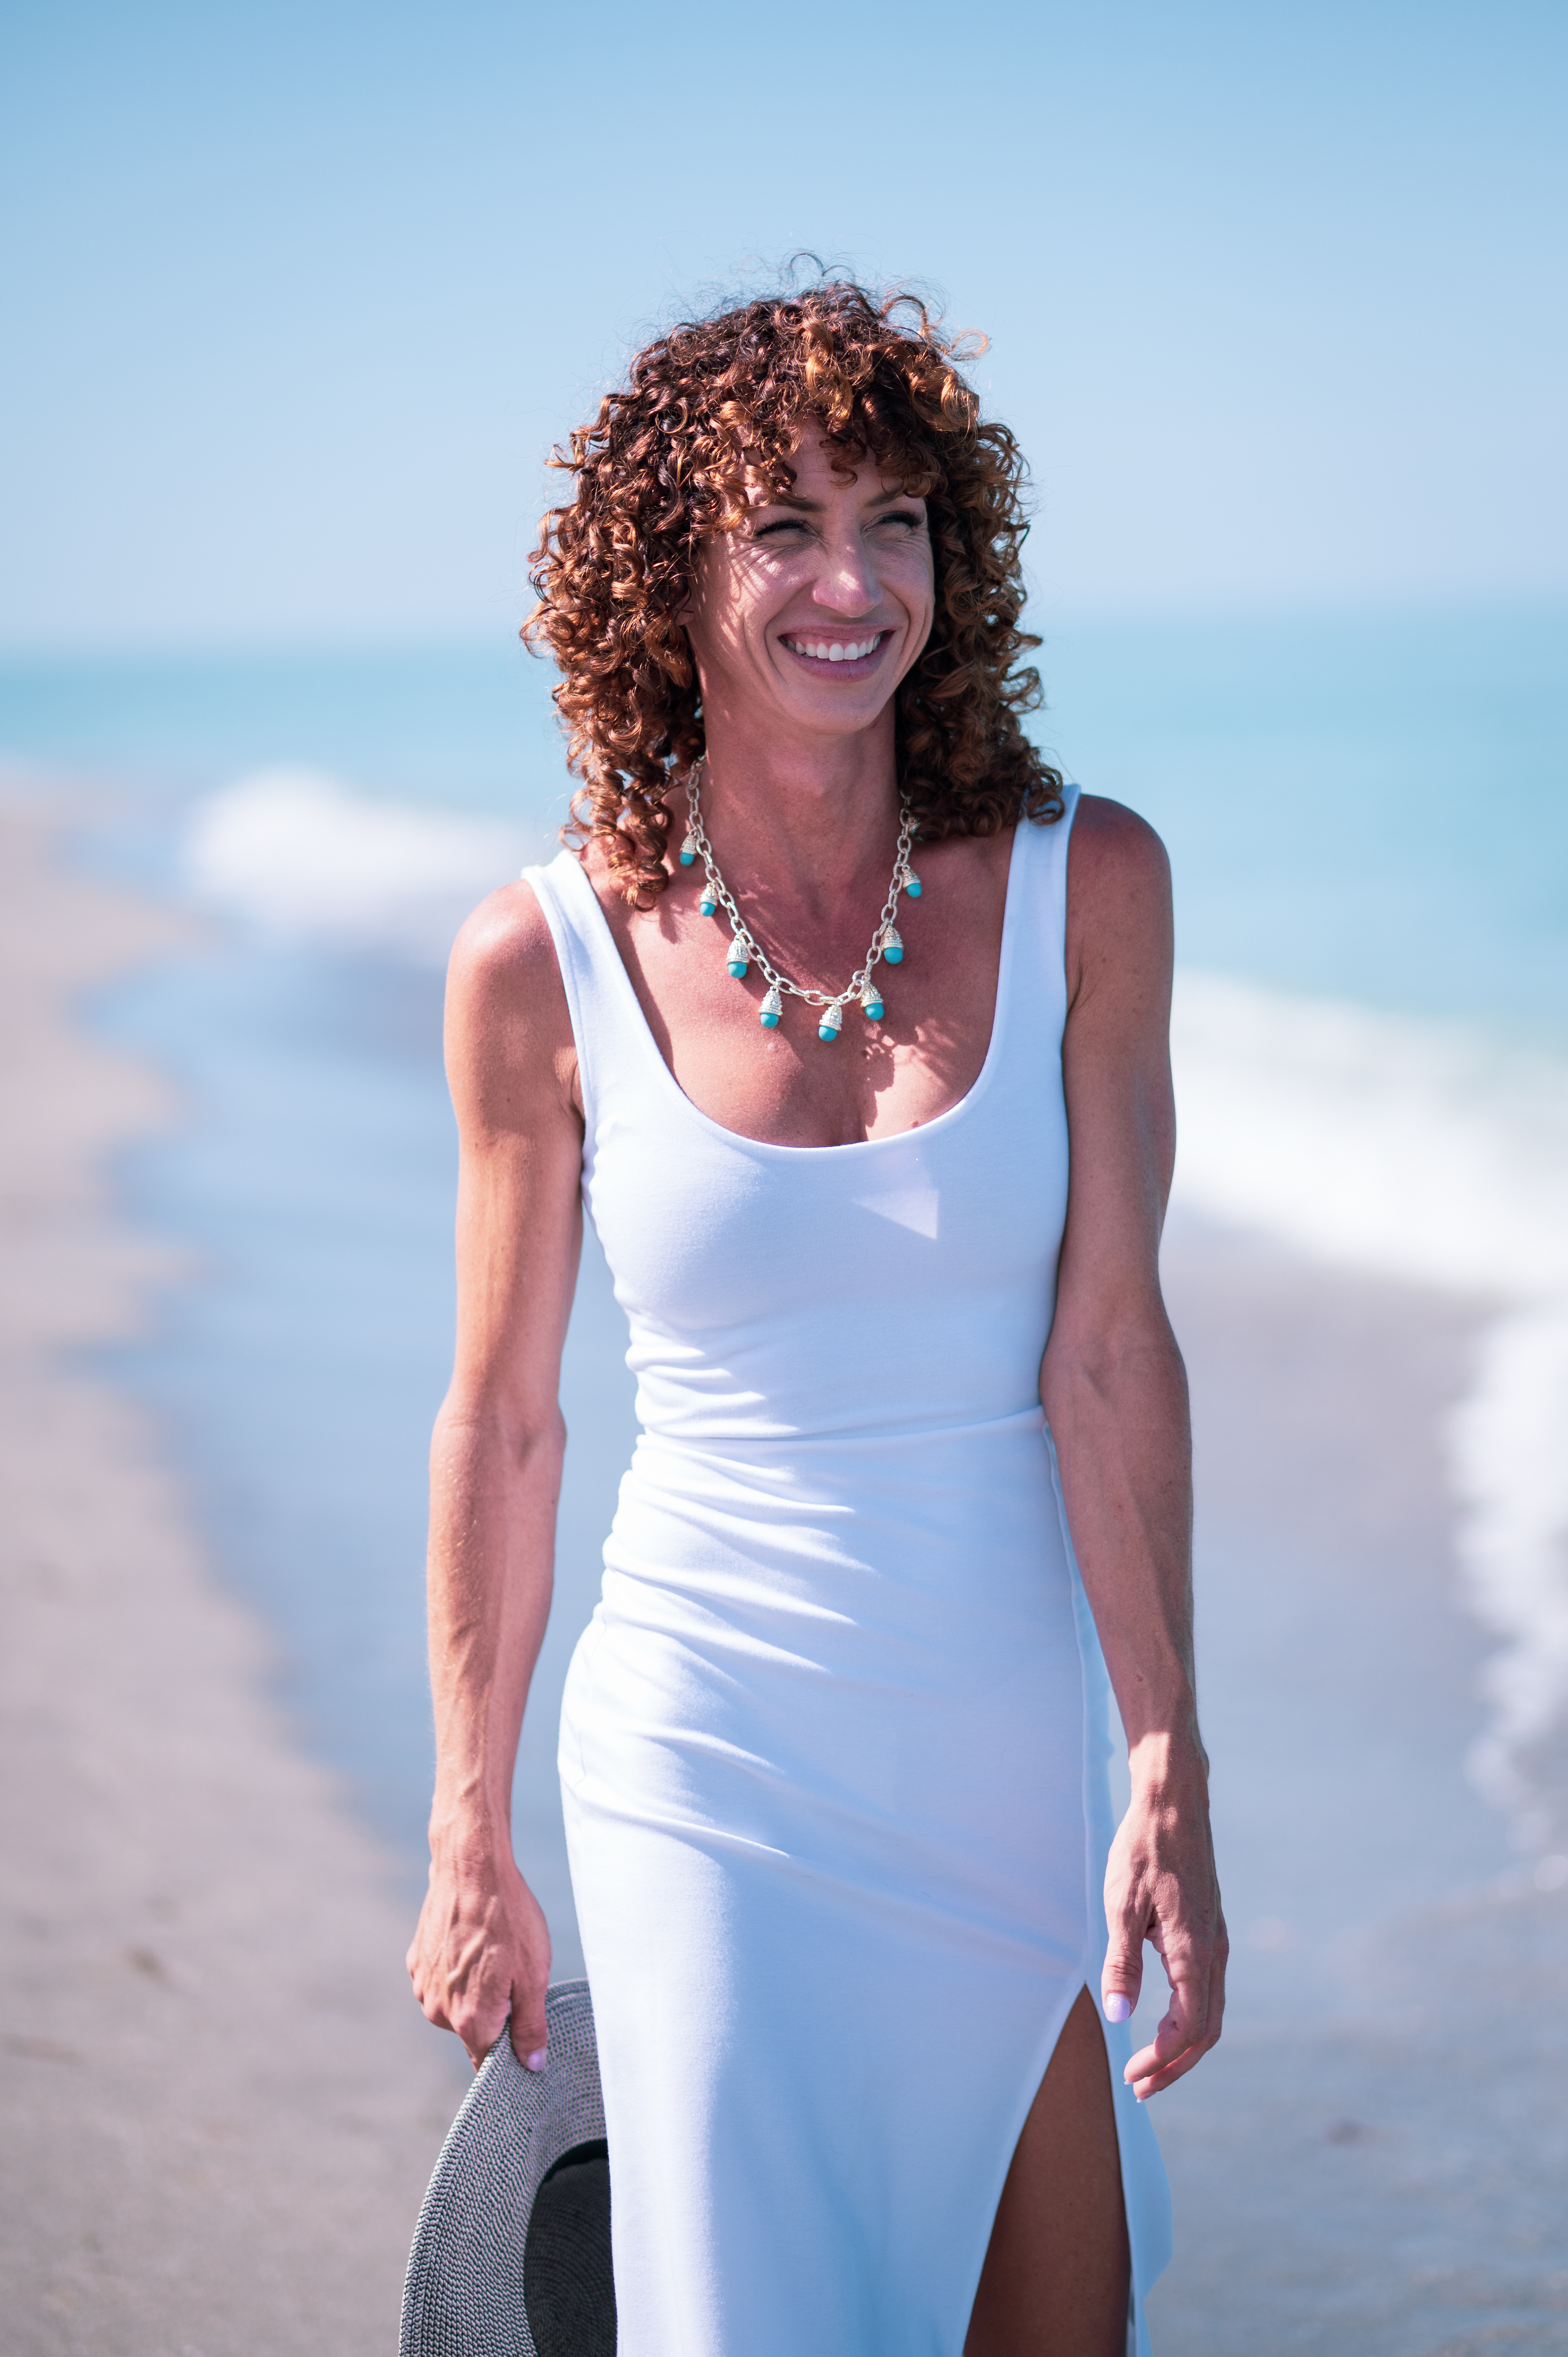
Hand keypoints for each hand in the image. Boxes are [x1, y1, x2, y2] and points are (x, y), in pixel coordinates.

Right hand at [406, 1830, 551, 2072]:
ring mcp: (424, 1986)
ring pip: (456, 2005)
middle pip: (474, 2031)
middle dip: (496, 2013)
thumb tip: (533, 2065)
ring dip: (475, 1989)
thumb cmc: (508, 1918)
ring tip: (492, 1951)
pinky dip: (457, 1969)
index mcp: (471, 2021)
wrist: (471, 1869)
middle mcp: (439, 2011)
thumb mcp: (534, 1975)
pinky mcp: (416, 1962)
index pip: (488, 2063)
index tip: (522, 2030)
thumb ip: (530, 2027)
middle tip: (513, 1973)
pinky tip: (472, 1940)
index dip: (509, 2053)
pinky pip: (442, 1980)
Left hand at [1100, 1752, 1226, 2099]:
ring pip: (1212, 2013)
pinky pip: (1209, 1991)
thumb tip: (1118, 2017)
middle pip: (1206, 2031)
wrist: (1174, 1803)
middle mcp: (1214, 1952)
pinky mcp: (1212, 1932)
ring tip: (1150, 2065)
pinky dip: (1191, 2019)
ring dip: (1184, 2046)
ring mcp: (1217, 1942)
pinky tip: (1165, 2020)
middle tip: (1140, 2087)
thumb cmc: (1143, 1849)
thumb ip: (1120, 1962)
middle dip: (1174, 2066)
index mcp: (1193, 1950)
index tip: (1132, 2077)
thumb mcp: (1121, 1904)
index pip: (1187, 2029)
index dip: (1160, 2061)